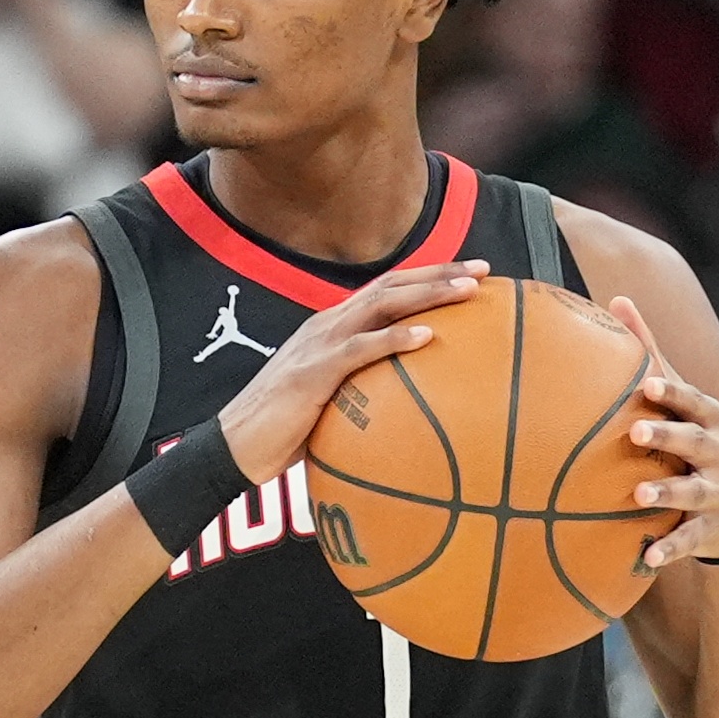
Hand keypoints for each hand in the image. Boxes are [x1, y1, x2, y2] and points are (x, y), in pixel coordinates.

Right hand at [215, 261, 488, 482]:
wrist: (235, 446)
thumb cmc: (285, 430)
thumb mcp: (331, 400)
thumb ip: (363, 388)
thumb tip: (407, 404)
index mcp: (333, 328)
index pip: (388, 291)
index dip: (429, 278)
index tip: (471, 275)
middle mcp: (328, 324)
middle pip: (392, 286)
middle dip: (440, 274)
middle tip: (484, 271)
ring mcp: (320, 344)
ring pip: (381, 305)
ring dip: (428, 294)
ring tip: (468, 291)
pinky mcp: (314, 372)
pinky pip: (360, 349)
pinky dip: (394, 339)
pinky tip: (427, 337)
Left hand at [610, 299, 718, 569]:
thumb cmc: (691, 438)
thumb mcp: (678, 397)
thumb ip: (650, 351)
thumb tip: (617, 298)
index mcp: (709, 417)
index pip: (692, 401)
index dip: (673, 395)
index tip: (648, 386)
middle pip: (696, 441)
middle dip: (669, 436)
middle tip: (636, 433)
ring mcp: (715, 491)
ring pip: (692, 491)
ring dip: (666, 491)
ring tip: (637, 494)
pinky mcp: (707, 528)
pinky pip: (689, 539)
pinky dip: (669, 548)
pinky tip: (646, 557)